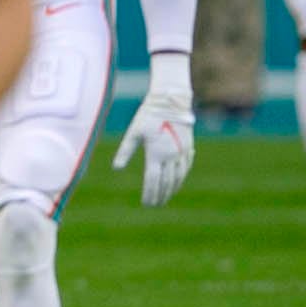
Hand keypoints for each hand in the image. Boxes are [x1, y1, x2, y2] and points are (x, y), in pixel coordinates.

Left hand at [113, 57, 194, 206]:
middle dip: (161, 195)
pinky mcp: (188, 146)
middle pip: (167, 182)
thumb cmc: (148, 116)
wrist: (170, 101)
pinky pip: (186, 167)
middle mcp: (170, 155)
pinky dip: (181, 177)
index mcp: (156, 153)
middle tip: (156, 205)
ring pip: (179, 176)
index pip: (153, 180)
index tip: (146, 203)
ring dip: (172, 189)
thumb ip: (125, 151)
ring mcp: (181, 152)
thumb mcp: (134, 133)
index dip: (150, 193)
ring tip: (166, 197)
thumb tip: (116, 167)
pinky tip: (177, 182)